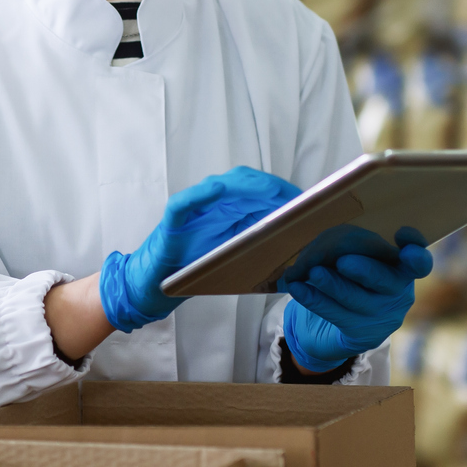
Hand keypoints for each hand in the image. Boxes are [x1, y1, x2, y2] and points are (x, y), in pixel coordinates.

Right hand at [101, 167, 301, 332]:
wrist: (157, 283)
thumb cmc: (198, 269)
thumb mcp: (236, 257)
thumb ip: (260, 243)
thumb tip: (300, 239)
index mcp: (231, 209)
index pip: (260, 189)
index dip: (283, 191)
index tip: (309, 200)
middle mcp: (213, 201)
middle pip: (245, 182)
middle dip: (271, 188)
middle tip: (295, 198)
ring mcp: (193, 206)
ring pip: (220, 186)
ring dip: (245, 187)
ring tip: (268, 193)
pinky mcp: (173, 217)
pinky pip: (187, 201)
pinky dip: (202, 195)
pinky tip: (218, 190)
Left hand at [281, 227, 432, 372]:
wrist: (339, 324)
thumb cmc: (352, 279)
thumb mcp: (360, 260)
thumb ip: (354, 249)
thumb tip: (327, 243)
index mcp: (404, 270)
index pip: (420, 263)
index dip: (415, 253)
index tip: (402, 235)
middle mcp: (399, 294)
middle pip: (388, 281)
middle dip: (366, 270)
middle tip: (343, 261)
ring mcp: (382, 317)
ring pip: (357, 299)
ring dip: (333, 284)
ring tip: (313, 273)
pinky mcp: (361, 335)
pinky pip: (336, 315)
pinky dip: (314, 299)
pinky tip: (298, 289)